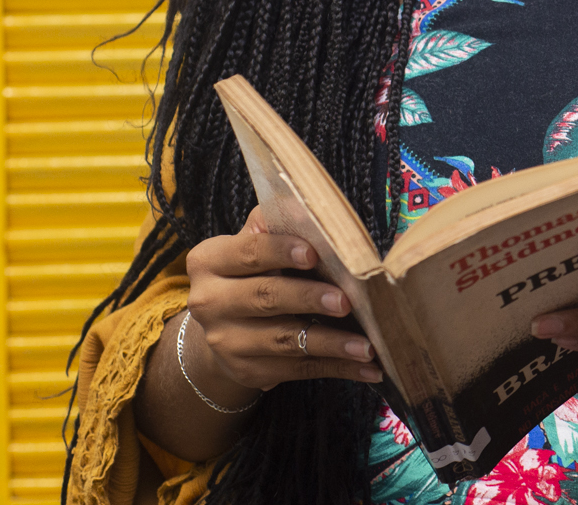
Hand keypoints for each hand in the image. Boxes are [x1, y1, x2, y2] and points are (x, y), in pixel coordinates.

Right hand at [181, 205, 384, 392]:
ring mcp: (226, 342)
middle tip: (346, 301)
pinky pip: (298, 369)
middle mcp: (209, 303)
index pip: (248, 252)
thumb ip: (276, 225)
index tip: (314, 253)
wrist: (226, 326)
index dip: (281, 251)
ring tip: (366, 346)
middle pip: (265, 298)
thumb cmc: (253, 271)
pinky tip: (368, 368)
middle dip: (309, 299)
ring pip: (283, 341)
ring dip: (330, 344)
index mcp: (210, 261)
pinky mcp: (247, 371)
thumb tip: (307, 206)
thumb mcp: (255, 244)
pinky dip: (337, 368)